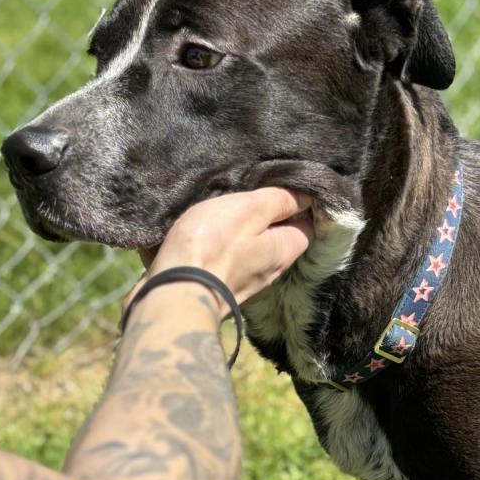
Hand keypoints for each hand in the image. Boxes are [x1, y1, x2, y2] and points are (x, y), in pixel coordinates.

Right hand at [137, 188, 313, 309]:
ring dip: (239, 230)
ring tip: (223, 206)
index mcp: (283, 252)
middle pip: (276, 238)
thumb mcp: (250, 210)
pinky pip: (223, 259)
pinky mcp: (215, 286)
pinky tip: (203, 230)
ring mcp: (241, 282)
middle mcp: (268, 271)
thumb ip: (279, 201)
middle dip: (267, 217)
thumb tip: (308, 197)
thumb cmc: (213, 247)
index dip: (299, 205)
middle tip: (249, 191)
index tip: (284, 185)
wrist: (171, 293)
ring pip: (248, 249)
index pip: (306, 227)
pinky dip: (217, 245)